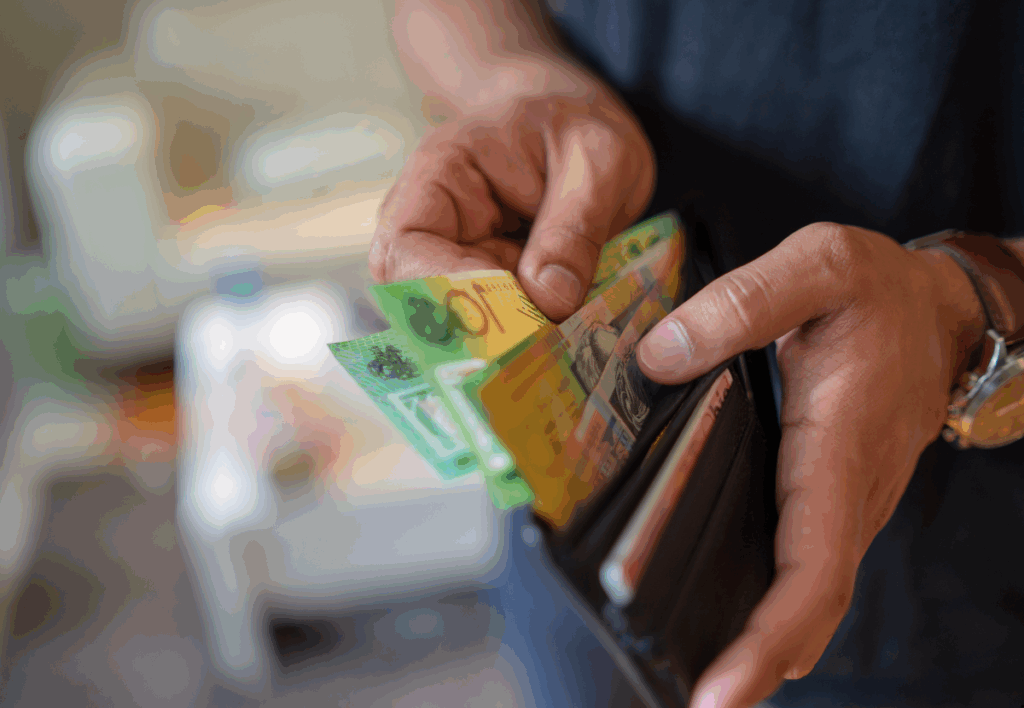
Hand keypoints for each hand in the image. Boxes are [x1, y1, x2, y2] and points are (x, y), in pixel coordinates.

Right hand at [368, 64, 654, 320]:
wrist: (579, 129)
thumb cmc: (581, 129)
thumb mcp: (599, 162)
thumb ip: (575, 227)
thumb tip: (549, 300)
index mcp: (441, 174)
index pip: (405, 248)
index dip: (445, 293)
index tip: (512, 315)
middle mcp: (429, 224)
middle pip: (419, 298)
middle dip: (478, 329)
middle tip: (545, 345)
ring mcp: (452, 260)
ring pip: (454, 322)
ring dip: (507, 338)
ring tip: (563, 339)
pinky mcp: (481, 287)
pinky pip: (489, 326)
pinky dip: (523, 337)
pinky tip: (563, 338)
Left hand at [636, 223, 984, 707]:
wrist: (940, 310)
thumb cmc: (878, 291)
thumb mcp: (817, 266)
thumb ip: (740, 304)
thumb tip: (659, 357)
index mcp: (841, 446)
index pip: (812, 565)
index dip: (770, 635)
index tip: (722, 690)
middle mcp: (849, 493)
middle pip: (808, 603)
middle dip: (754, 664)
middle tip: (694, 704)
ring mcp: (847, 503)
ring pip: (808, 592)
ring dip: (760, 644)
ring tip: (697, 680)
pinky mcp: (835, 499)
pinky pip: (804, 564)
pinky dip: (772, 607)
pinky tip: (727, 622)